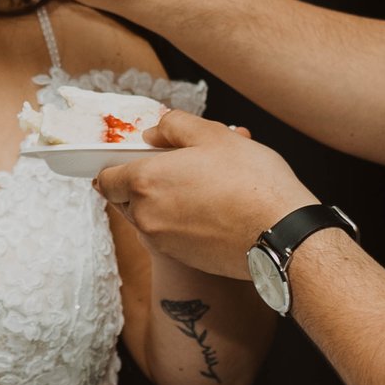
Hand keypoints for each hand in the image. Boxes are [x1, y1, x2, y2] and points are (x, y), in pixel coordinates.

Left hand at [94, 110, 312, 278]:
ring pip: (146, 217)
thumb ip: (175, 126)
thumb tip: (153, 133)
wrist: (279, 234)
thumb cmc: (252, 182)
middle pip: (124, 198)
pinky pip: (166, 235)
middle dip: (140, 183)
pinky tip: (209, 209)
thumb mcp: (214, 135)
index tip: (134, 159)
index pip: (105, 178)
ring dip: (161, 202)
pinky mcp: (180, 258)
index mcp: (145, 180)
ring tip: (199, 186)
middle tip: (174, 168)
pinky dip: (177, 222)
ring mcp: (161, 240)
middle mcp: (145, 215)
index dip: (116, 165)